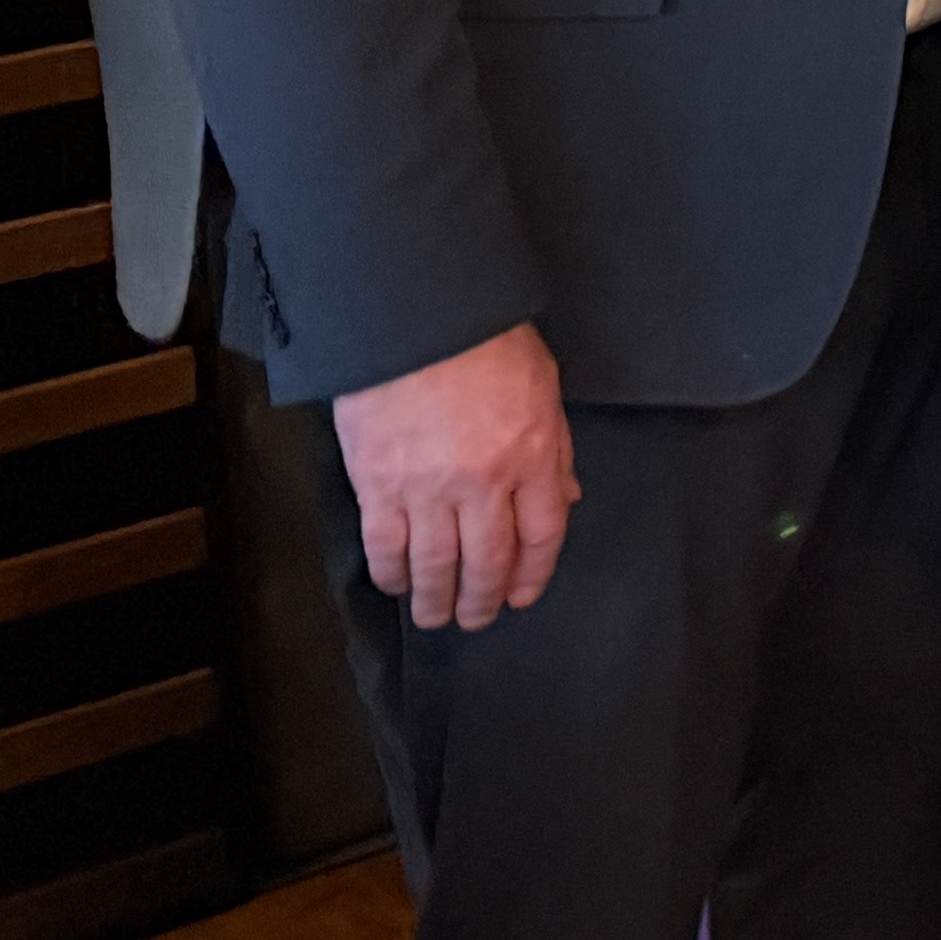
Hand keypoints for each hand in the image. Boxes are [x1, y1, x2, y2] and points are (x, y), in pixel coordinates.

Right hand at [332, 324, 578, 630]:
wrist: (414, 320)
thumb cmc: (486, 342)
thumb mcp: (543, 388)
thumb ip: (554, 450)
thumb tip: (563, 500)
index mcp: (533, 455)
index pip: (542, 534)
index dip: (533, 573)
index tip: (522, 595)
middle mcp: (484, 482)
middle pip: (488, 561)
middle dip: (484, 599)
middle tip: (478, 619)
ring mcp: (428, 489)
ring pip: (435, 566)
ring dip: (437, 600)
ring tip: (436, 616)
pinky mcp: (377, 486)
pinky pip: (386, 547)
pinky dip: (391, 575)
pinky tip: (396, 585)